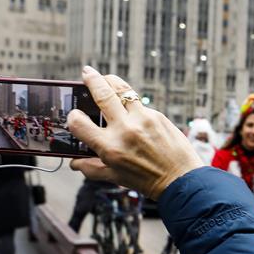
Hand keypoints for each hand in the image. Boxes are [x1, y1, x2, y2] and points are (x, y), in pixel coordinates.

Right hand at [68, 67, 201, 198]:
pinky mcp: (157, 115)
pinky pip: (139, 104)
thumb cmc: (147, 180)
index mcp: (110, 147)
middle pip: (102, 93)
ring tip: (105, 78)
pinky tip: (130, 110)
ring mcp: (142, 119)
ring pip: (122, 89)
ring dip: (111, 81)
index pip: (79, 123)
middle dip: (91, 79)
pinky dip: (131, 104)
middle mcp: (125, 129)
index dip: (73, 118)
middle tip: (86, 72)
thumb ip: (91, 168)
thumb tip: (73, 162)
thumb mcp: (115, 177)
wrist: (181, 179)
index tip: (75, 116)